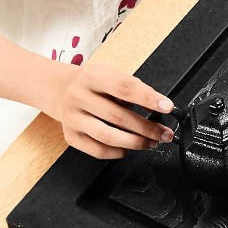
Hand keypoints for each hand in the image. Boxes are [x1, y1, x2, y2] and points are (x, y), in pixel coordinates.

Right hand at [43, 62, 176, 159]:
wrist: (61, 89)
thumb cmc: (95, 83)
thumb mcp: (112, 74)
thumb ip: (134, 88)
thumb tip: (159, 106)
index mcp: (93, 76)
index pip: (125, 88)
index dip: (148, 98)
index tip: (167, 107)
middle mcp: (79, 97)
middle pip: (118, 116)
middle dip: (147, 128)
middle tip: (165, 133)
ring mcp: (72, 118)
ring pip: (107, 136)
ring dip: (135, 143)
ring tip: (151, 142)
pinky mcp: (71, 136)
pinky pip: (97, 150)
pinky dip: (117, 152)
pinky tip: (129, 148)